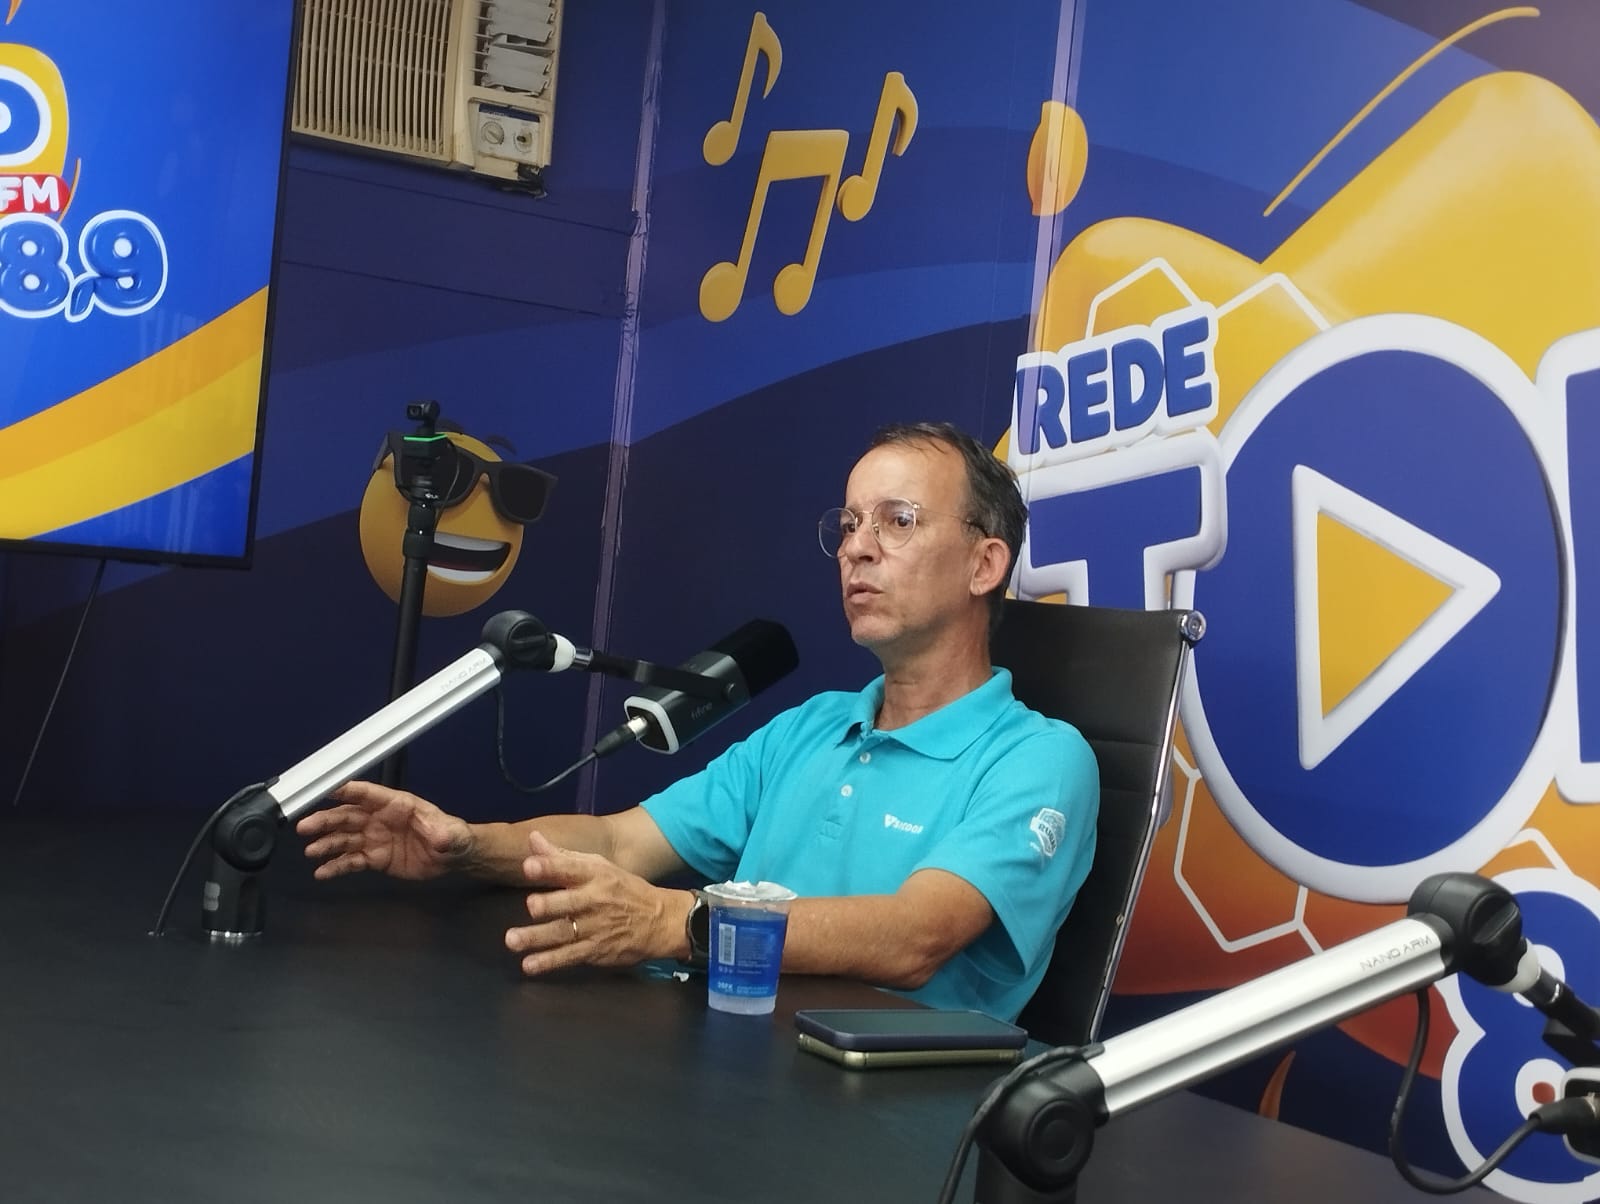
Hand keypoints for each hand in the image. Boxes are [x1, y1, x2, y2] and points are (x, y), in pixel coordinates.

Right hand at [295, 780, 475, 880]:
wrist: (452, 858)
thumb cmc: (452, 836)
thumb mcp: (449, 832)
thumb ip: (442, 833)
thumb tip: (440, 835)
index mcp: (396, 805)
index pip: (367, 794)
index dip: (345, 791)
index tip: (322, 789)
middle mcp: (380, 819)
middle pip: (348, 816)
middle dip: (326, 820)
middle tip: (305, 826)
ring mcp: (375, 839)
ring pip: (345, 839)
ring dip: (327, 843)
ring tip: (311, 851)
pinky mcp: (375, 858)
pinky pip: (351, 861)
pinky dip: (336, 866)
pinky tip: (322, 872)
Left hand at [505, 831, 685, 975]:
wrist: (662, 921)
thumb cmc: (623, 890)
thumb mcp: (599, 867)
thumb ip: (561, 857)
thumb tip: (532, 838)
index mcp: (596, 875)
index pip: (571, 868)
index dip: (550, 867)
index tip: (530, 865)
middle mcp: (595, 900)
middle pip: (568, 903)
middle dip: (549, 904)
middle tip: (531, 906)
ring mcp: (595, 928)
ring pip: (563, 932)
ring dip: (537, 937)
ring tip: (512, 940)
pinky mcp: (596, 951)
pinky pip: (569, 956)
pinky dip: (549, 961)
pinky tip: (530, 965)